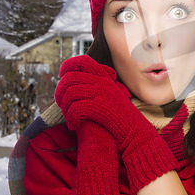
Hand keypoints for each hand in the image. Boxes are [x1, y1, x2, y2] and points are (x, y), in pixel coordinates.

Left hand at [55, 55, 178, 192]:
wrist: (135, 132)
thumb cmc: (119, 118)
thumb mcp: (110, 96)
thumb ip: (95, 88)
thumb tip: (72, 85)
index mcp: (104, 77)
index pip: (82, 61)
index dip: (67, 66)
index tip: (61, 77)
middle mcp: (102, 82)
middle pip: (69, 78)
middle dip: (59, 93)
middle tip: (62, 106)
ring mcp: (102, 94)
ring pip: (70, 93)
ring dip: (64, 108)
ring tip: (70, 118)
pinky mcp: (100, 107)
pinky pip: (76, 108)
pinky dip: (71, 118)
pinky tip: (74, 125)